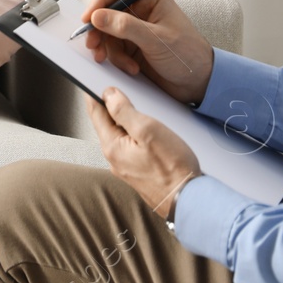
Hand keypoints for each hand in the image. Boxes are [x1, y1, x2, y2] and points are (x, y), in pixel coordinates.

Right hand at [80, 0, 214, 105]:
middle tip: (93, 45)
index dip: (99, 1)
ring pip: (106, 33)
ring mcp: (135, 30)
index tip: (88, 19)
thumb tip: (97, 16)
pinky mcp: (131, 47)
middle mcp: (141, 10)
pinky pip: (112, 49)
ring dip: (109, 50)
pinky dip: (116, 60)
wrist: (199, 83)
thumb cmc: (188, 55)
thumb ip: (126, 27)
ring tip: (123, 64)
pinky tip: (131, 69)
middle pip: (106, 11)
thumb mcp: (156, 40)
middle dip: (99, 30)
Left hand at [88, 86, 199, 218]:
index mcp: (112, 147)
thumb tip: (109, 95)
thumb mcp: (148, 130)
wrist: (188, 199)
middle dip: (109, 106)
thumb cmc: (172, 168)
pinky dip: (133, 134)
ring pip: (118, 135)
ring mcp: (125, 167)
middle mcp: (114, 159)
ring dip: (123, 120)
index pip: (95, 114)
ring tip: (134, 107)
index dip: (94, 95)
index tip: (93, 82)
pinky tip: (145, 131)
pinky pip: (129, 146)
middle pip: (105, 124)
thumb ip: (124, 111)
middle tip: (115, 89)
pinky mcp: (137, 171)